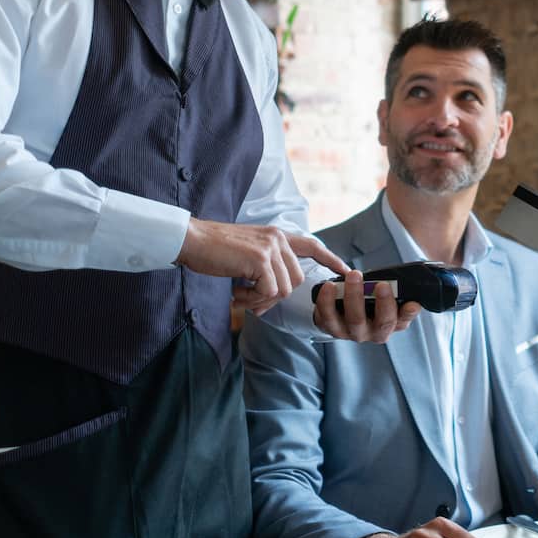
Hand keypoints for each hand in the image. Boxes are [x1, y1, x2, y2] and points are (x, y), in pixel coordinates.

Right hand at [181, 220, 347, 306]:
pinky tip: (236, 293)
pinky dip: (252, 300)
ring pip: (284, 289)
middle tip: (250, 302)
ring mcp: (271, 248)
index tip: (345, 269)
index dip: (330, 259)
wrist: (192, 240)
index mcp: (276, 235)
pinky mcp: (260, 259)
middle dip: (275, 297)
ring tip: (239, 295)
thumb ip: (265, 270)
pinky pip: (269, 292)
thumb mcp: (246, 254)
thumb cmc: (214, 250)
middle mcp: (277, 239)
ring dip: (261, 300)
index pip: (312, 245)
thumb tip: (270, 300)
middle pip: (297, 280)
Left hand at [310, 273, 422, 342]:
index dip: (407, 314)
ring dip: (354, 297)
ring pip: (354, 320)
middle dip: (383, 303)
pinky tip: (329, 286)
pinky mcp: (331, 328)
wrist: (341, 311)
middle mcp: (372, 333)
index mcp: (389, 325)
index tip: (411, 302)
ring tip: (353, 277)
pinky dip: (327, 301)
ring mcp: (350, 333)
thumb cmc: (368, 303)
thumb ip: (399, 297)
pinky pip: (327, 317)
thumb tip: (414, 299)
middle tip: (381, 284)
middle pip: (381, 323)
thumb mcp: (386, 300)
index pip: (402, 321)